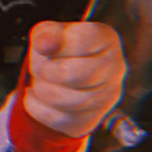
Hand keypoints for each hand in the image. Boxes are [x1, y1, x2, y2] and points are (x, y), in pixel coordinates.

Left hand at [21, 20, 125, 138]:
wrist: (64, 75)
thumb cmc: (60, 50)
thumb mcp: (50, 32)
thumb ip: (47, 33)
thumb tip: (44, 44)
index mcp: (106, 39)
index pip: (83, 40)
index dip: (57, 45)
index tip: (47, 47)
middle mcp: (114, 69)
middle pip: (77, 74)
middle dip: (48, 71)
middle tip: (41, 68)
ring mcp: (106, 98)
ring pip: (71, 101)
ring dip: (43, 91)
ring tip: (39, 82)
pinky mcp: (90, 120)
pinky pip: (60, 120)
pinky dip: (38, 108)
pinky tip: (37, 97)